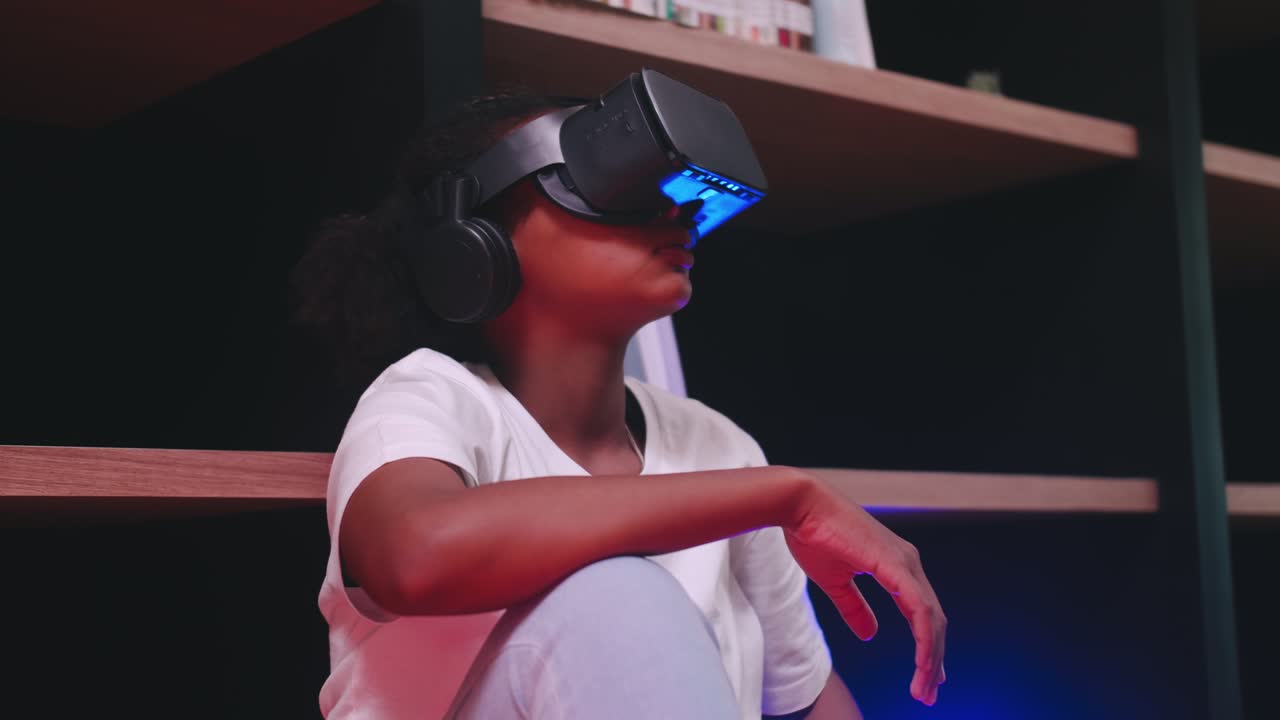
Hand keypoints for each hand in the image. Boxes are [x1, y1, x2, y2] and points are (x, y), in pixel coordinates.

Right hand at [783, 474, 946, 705]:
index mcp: (896, 566)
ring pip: (931, 619)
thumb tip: (871, 635)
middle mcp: (907, 563)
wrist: (800, 506)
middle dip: (933, 660)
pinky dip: (924, 638)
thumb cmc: (813, 535)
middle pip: (933, 619)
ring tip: (924, 688)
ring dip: (931, 657)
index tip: (926, 676)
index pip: (921, 613)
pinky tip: (922, 662)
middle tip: (928, 693)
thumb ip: (855, 608)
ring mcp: (905, 563)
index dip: (926, 646)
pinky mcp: (895, 565)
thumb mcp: (835, 582)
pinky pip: (919, 609)